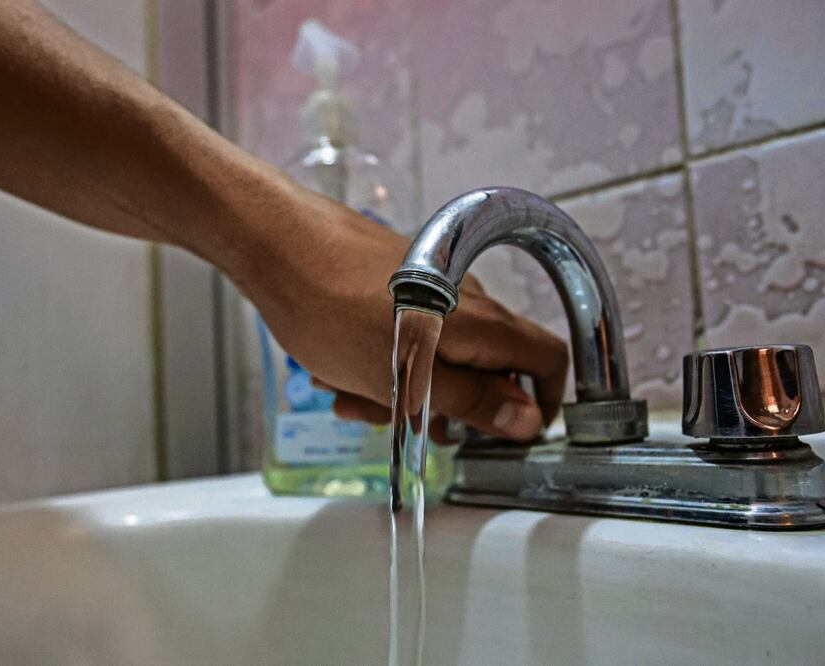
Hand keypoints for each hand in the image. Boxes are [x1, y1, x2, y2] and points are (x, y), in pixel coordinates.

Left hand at [244, 188, 567, 442]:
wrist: (277, 244)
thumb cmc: (330, 308)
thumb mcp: (404, 378)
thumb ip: (470, 402)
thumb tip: (525, 421)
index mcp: (481, 323)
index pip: (547, 360)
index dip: (540, 404)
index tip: (509, 435)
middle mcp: (465, 300)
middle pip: (485, 368)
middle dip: (447, 407)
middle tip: (408, 426)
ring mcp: (432, 289)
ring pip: (437, 356)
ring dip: (403, 389)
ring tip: (352, 398)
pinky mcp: (400, 285)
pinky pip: (406, 336)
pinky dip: (381, 362)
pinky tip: (338, 372)